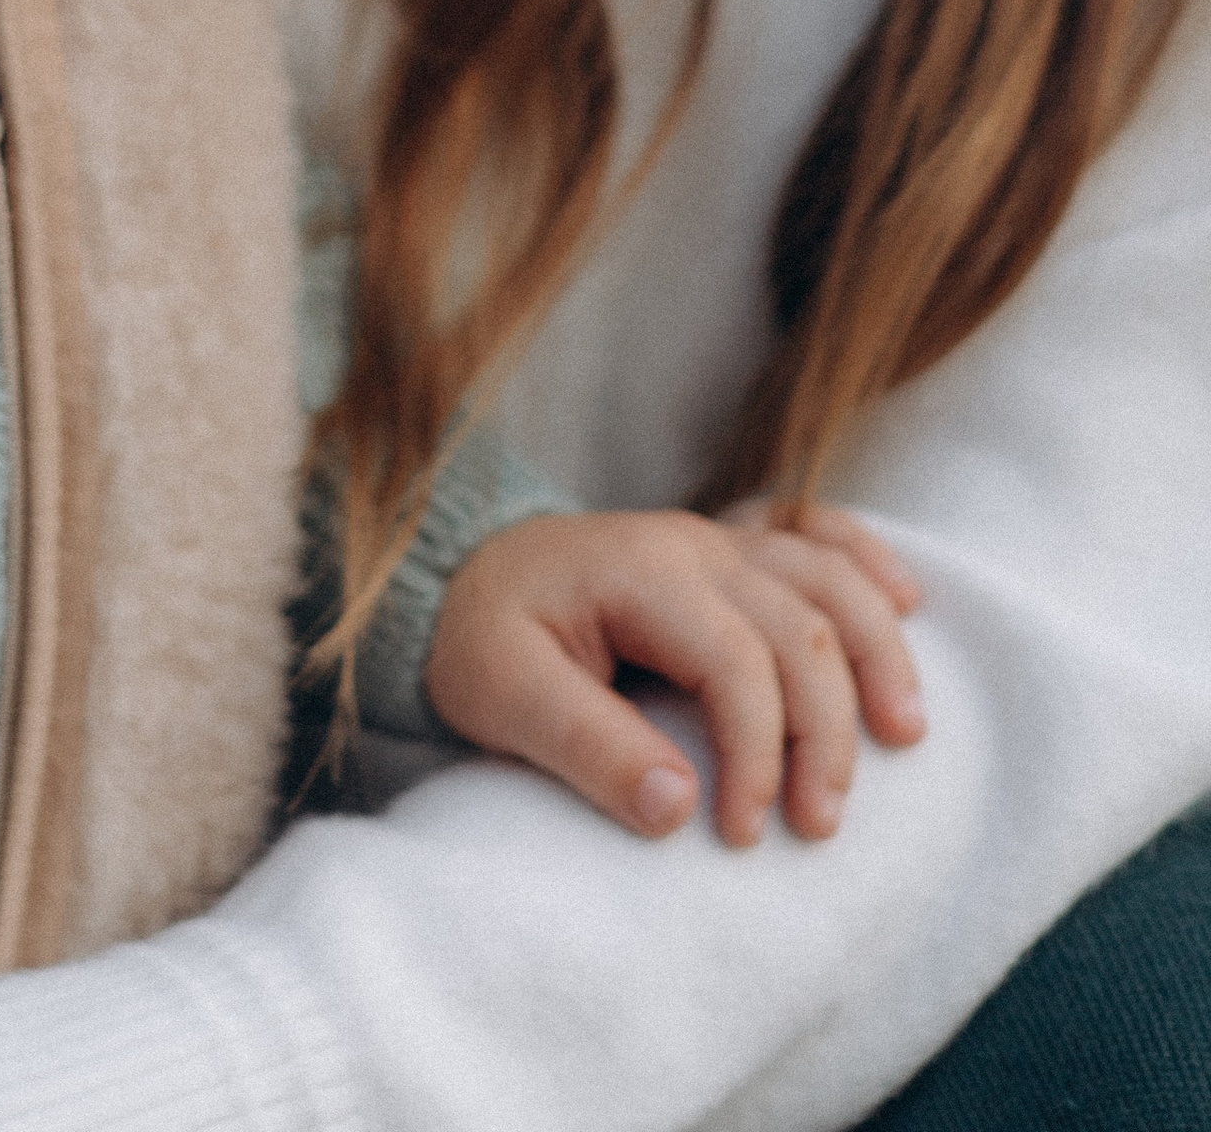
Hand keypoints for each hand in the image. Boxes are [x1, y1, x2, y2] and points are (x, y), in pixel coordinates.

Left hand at [426, 500, 924, 847]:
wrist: (457, 577)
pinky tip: (908, 601)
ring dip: (877, 651)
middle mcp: (691, 544)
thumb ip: (585, 747)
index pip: (736, 662)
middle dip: (826, 732)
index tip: (745, 835)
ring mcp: (714, 539)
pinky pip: (814, 530)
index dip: (757, 754)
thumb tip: (679, 808)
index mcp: (639, 571)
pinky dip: (865, 559)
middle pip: (802, 627)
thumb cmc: (480, 638)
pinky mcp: (727, 549)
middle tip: (821, 827)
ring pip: (828, 577)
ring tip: (904, 736)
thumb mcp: (498, 694)